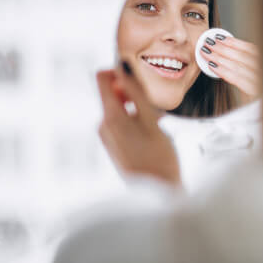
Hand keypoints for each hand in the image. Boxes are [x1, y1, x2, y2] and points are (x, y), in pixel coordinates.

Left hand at [96, 62, 180, 186]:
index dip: (119, 72)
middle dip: (134, 92)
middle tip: (156, 105)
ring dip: (139, 108)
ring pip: (121, 108)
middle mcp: (103, 125)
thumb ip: (135, 92)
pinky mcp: (114, 146)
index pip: (101, 78)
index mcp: (110, 116)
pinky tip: (156, 133)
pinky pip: (123, 123)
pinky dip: (138, 121)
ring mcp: (107, 137)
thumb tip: (121, 67)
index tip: (139, 80)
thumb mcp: (151, 120)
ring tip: (160, 122)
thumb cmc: (159, 158)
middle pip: (113, 93)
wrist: (159, 196)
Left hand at [199, 34, 259, 100]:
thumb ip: (245, 69)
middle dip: (224, 48)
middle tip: (208, 43)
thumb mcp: (254, 84)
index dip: (236, 43)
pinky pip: (238, 80)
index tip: (220, 38)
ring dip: (220, 58)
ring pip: (240, 66)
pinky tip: (213, 67)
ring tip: (207, 53)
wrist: (262, 124)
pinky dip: (224, 71)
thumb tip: (226, 55)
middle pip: (244, 56)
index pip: (253, 50)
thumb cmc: (257, 104)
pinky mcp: (257, 96)